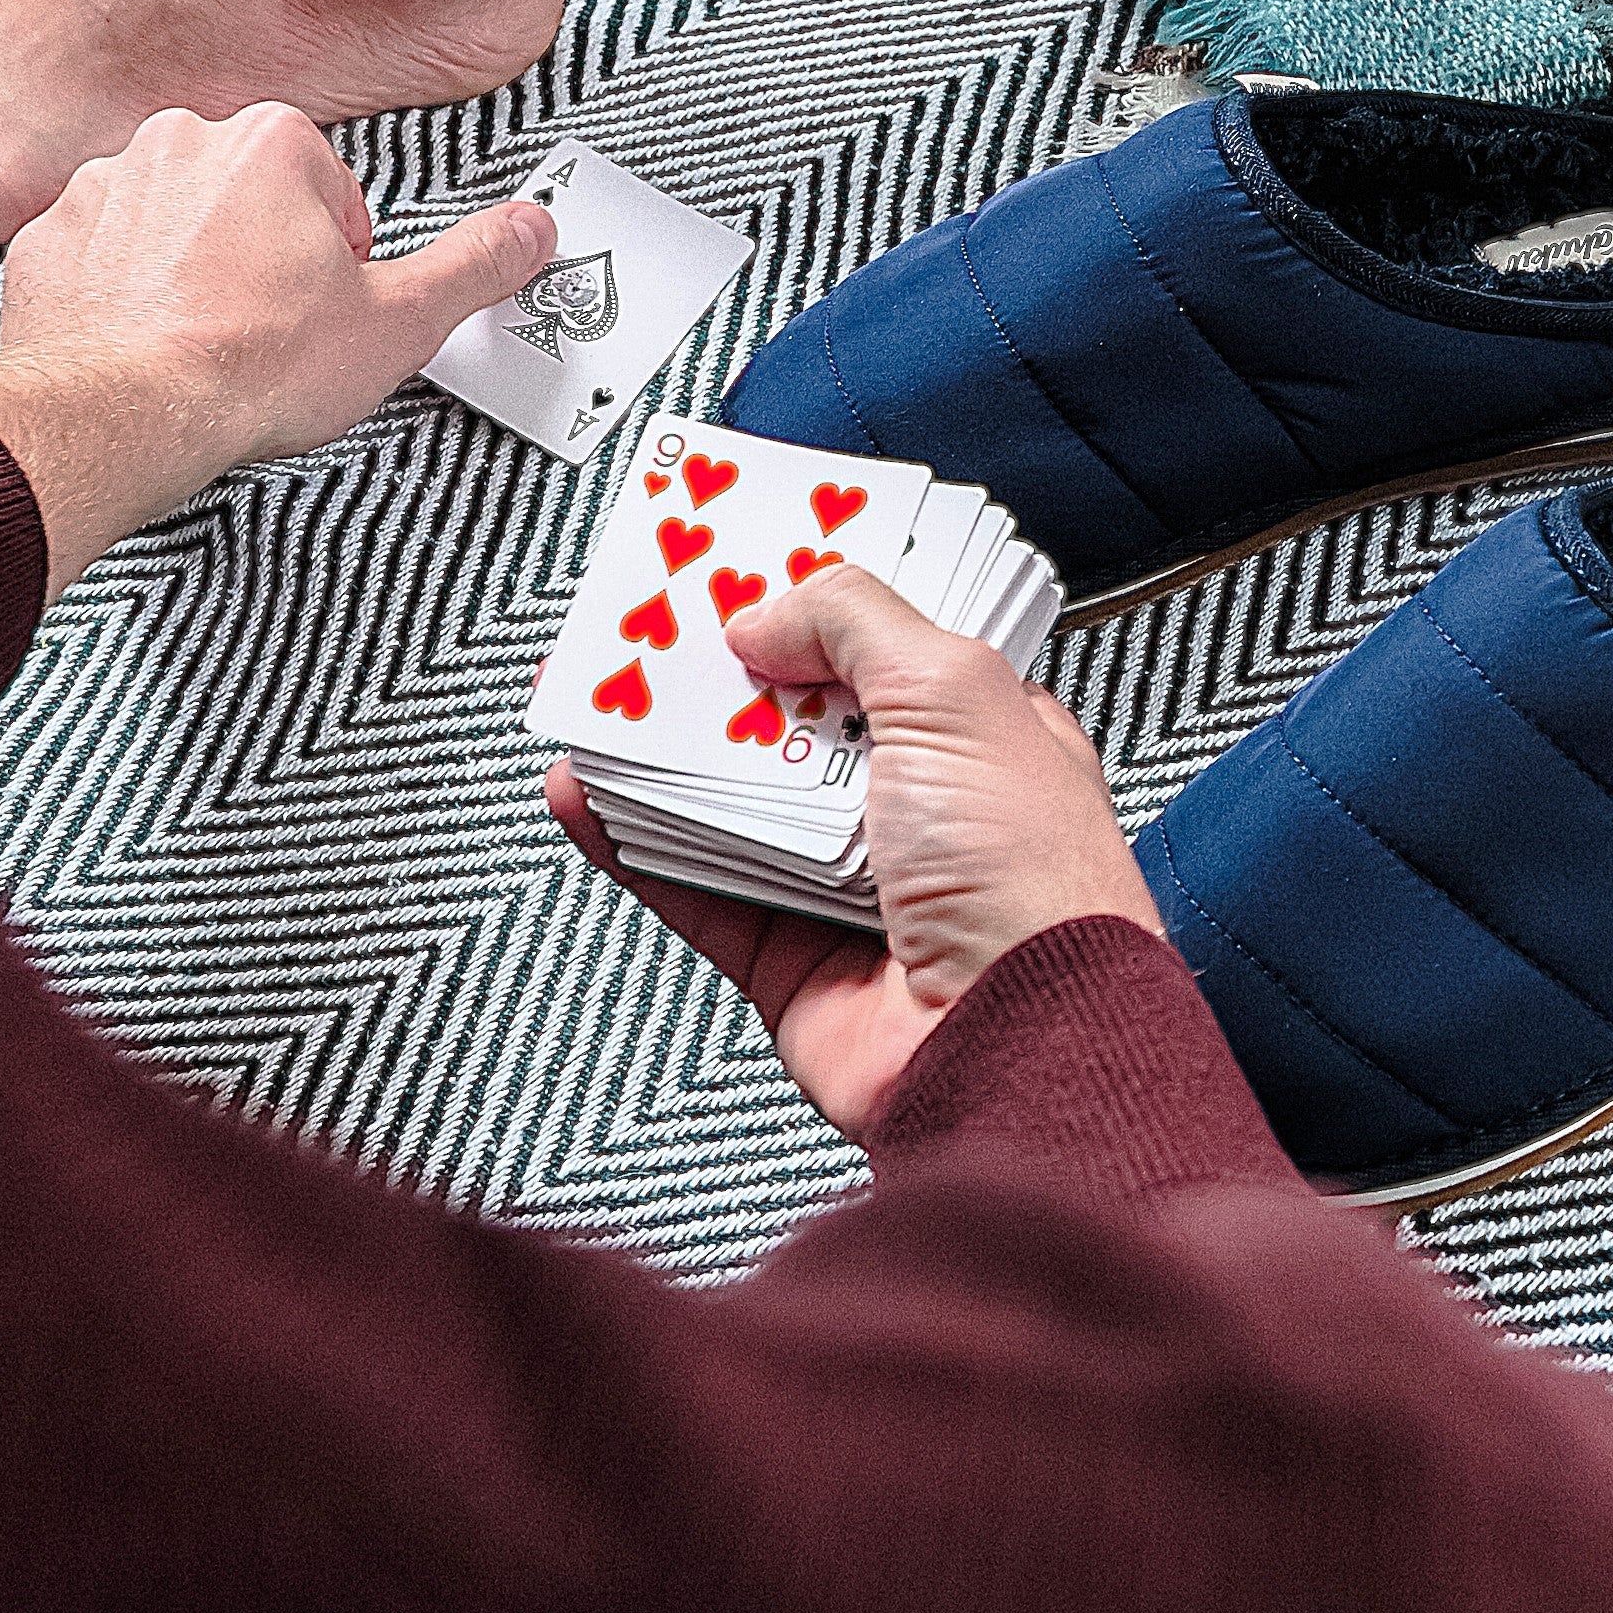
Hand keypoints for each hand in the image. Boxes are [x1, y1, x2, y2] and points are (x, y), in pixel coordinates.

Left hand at [0, 104, 550, 592]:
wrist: (122, 414)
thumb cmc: (250, 366)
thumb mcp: (400, 322)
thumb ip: (475, 266)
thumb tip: (532, 230)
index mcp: (271, 144)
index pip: (333, 187)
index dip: (343, 257)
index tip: (331, 304)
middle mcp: (179, 145)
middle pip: (253, 196)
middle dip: (269, 254)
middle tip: (278, 327)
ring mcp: (103, 188)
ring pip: (178, 221)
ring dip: (198, 270)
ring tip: (215, 340)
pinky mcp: (49, 239)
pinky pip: (105, 254)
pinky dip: (129, 292)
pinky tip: (154, 340)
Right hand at [549, 562, 1157, 1139]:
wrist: (1016, 1042)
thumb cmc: (1029, 877)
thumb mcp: (952, 693)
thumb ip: (856, 624)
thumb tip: (766, 611)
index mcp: (987, 736)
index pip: (891, 649)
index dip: (819, 607)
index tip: (742, 570)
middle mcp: (923, 809)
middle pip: (797, 720)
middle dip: (724, 676)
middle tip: (647, 628)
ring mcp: (853, 887)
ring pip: (733, 801)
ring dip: (661, 752)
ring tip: (594, 696)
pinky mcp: (790, 958)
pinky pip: (693, 885)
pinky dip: (631, 838)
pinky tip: (584, 791)